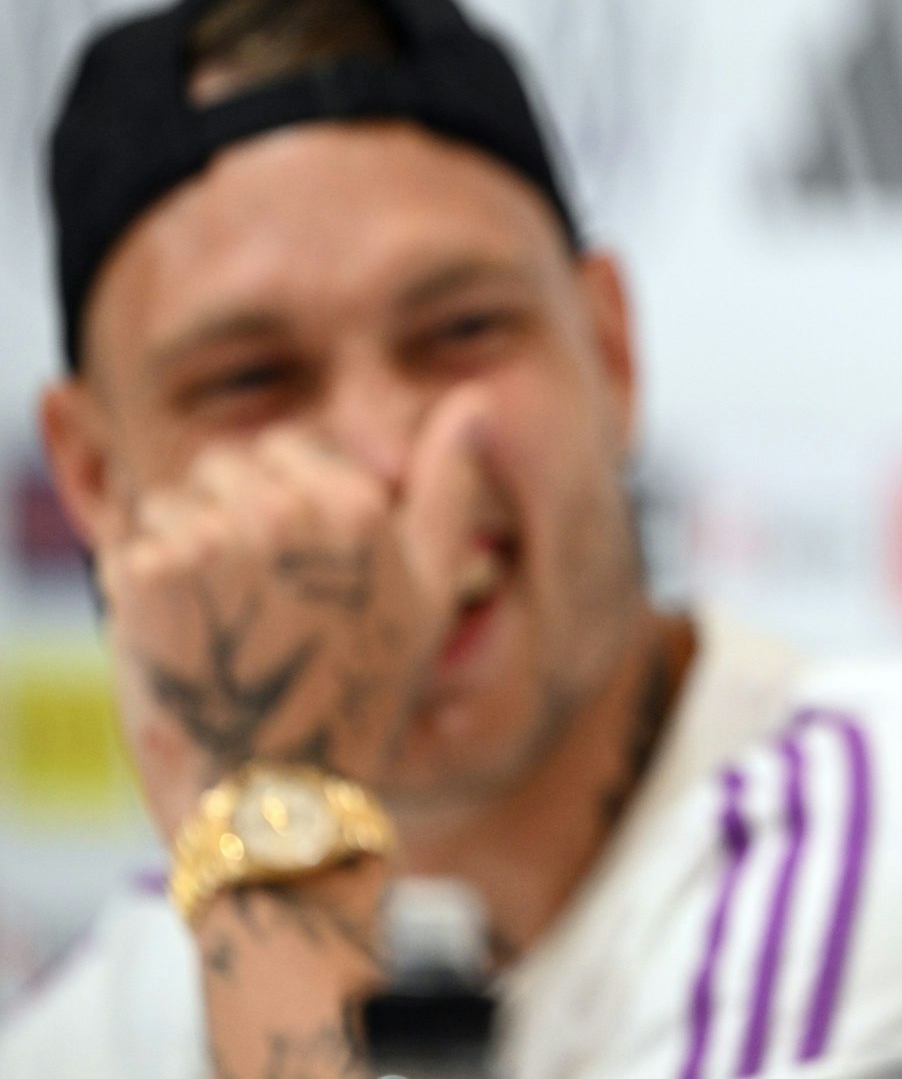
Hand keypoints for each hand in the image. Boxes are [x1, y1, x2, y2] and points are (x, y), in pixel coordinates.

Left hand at [98, 391, 490, 839]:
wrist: (279, 794)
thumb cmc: (363, 692)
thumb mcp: (431, 588)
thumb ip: (452, 483)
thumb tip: (476, 400)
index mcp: (353, 503)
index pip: (290, 445)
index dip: (289, 501)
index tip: (297, 570)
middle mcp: (279, 509)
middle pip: (226, 464)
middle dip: (234, 514)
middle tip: (259, 601)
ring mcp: (206, 539)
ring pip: (174, 498)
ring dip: (187, 544)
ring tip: (224, 619)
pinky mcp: (143, 574)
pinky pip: (132, 541)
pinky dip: (147, 582)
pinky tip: (187, 635)